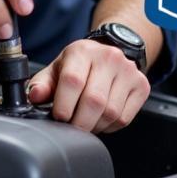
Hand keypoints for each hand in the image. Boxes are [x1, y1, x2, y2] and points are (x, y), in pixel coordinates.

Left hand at [27, 39, 149, 132]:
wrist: (108, 53)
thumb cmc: (79, 65)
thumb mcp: (57, 69)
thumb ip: (42, 84)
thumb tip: (35, 96)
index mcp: (82, 51)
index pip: (73, 81)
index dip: (64, 106)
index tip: (58, 117)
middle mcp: (108, 57)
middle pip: (94, 101)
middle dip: (79, 122)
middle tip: (71, 126)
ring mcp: (128, 71)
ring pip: (110, 113)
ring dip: (95, 126)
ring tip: (86, 121)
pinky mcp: (141, 85)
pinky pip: (124, 118)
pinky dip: (109, 126)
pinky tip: (101, 119)